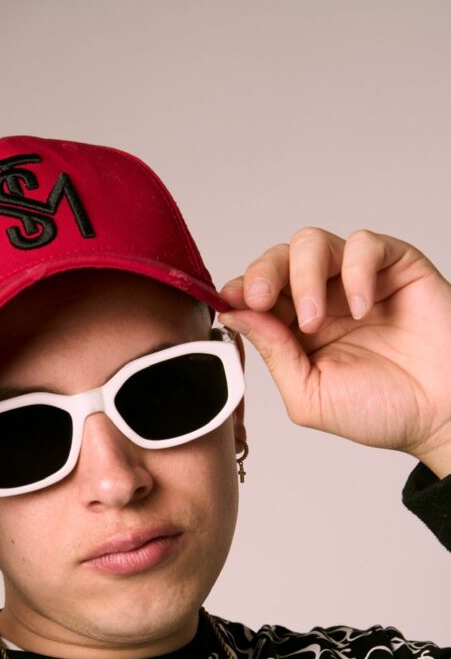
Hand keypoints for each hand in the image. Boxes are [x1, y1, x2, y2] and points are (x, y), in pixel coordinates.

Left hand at [219, 228, 450, 476]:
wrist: (442, 415)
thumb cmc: (382, 412)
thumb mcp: (310, 396)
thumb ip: (274, 354)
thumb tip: (235, 316)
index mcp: (295, 330)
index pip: (257, 293)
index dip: (240, 290)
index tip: (230, 300)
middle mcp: (321, 299)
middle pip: (278, 258)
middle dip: (261, 273)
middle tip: (262, 299)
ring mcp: (356, 281)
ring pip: (312, 243)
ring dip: (303, 275)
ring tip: (314, 319)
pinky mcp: (395, 266)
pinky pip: (364, 244)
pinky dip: (354, 270)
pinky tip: (359, 306)